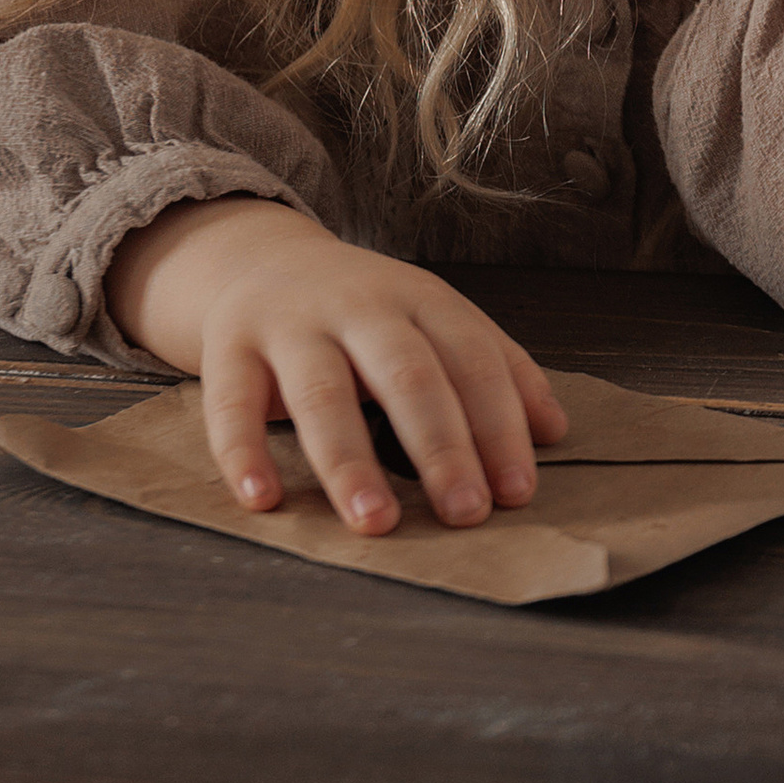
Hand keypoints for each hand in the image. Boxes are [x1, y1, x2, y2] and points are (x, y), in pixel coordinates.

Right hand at [106, 199, 568, 538]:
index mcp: (420, 299)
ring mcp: (290, 323)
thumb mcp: (433, 320)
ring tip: (375, 522)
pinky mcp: (229, 346)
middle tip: (465, 513)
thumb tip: (555, 432)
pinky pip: (230, 402)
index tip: (517, 491)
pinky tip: (263, 499)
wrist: (258, 260)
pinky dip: (243, 451)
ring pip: (322, 391)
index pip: (471, 357)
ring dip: (350, 460)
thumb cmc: (365, 313)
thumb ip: (495, 369)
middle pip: (406, 372)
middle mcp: (358, 305)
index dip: (498, 423)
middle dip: (440, 444)